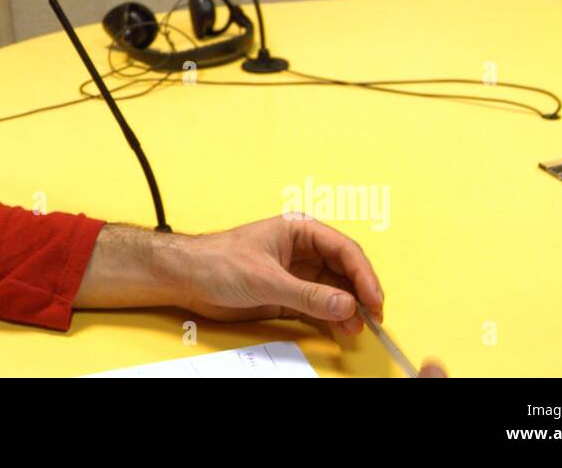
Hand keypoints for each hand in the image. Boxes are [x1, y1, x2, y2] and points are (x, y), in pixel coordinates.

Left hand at [172, 212, 383, 336]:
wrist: (187, 278)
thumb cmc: (218, 262)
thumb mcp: (266, 279)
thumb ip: (308, 295)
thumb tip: (346, 305)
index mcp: (300, 231)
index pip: (344, 250)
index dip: (364, 274)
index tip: (374, 299)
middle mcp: (303, 251)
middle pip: (345, 271)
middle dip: (360, 293)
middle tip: (373, 318)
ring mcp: (297, 274)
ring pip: (335, 291)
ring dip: (348, 309)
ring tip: (357, 329)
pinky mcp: (289, 296)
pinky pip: (319, 307)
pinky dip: (332, 318)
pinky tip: (341, 330)